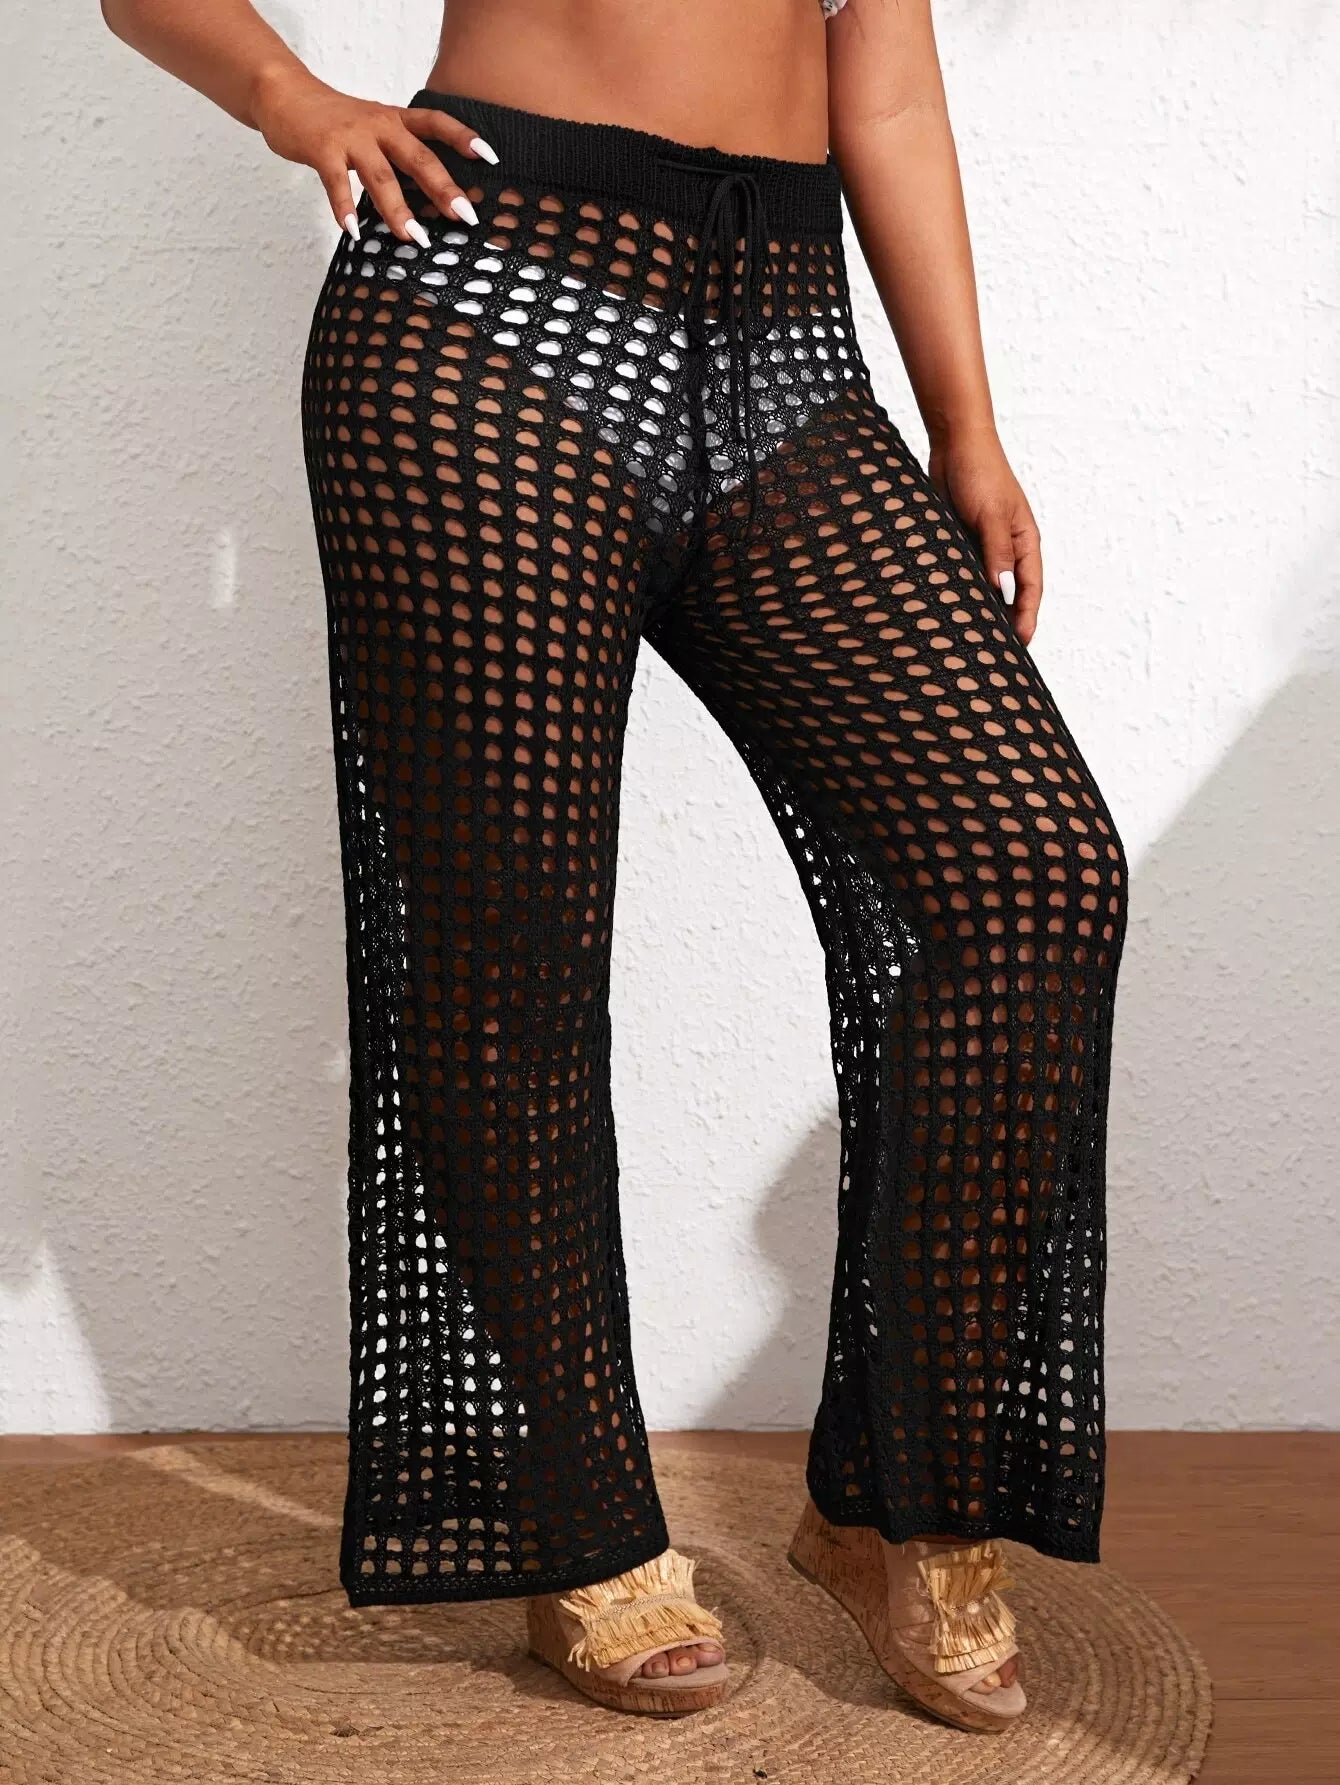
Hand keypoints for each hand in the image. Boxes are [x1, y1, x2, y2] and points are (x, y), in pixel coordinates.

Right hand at [251, 67, 497, 241]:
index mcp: (396, 120)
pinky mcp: (323, 149)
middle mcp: (379, 125)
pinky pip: (336, 183)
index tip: (490, 158)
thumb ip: (399, 154)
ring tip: (414, 238)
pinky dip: (344, 208)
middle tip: (464, 217)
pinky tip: (353, 232)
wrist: (286, 95)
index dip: (464, 137)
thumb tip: (433, 196)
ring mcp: (351, 137)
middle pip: (418, 157)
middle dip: (443, 188)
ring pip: (381, 175)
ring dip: (398, 209)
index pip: (436, 123)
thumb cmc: (336, 120)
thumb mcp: (374, 128)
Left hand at [928, 425, 1041, 645]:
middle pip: (1009, 595)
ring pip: (984, 588)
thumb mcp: (991, 515)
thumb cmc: (980, 473)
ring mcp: (983, 548)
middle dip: (1005, 623)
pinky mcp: (959, 544)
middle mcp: (1007, 549)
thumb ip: (996, 552)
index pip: (1031, 589)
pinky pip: (961, 575)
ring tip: (968, 640)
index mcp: (1025, 542)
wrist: (954, 445)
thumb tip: (1003, 591)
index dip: (1026, 618)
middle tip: (994, 654)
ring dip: (979, 610)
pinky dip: (958, 592)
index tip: (1020, 644)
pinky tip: (947, 611)